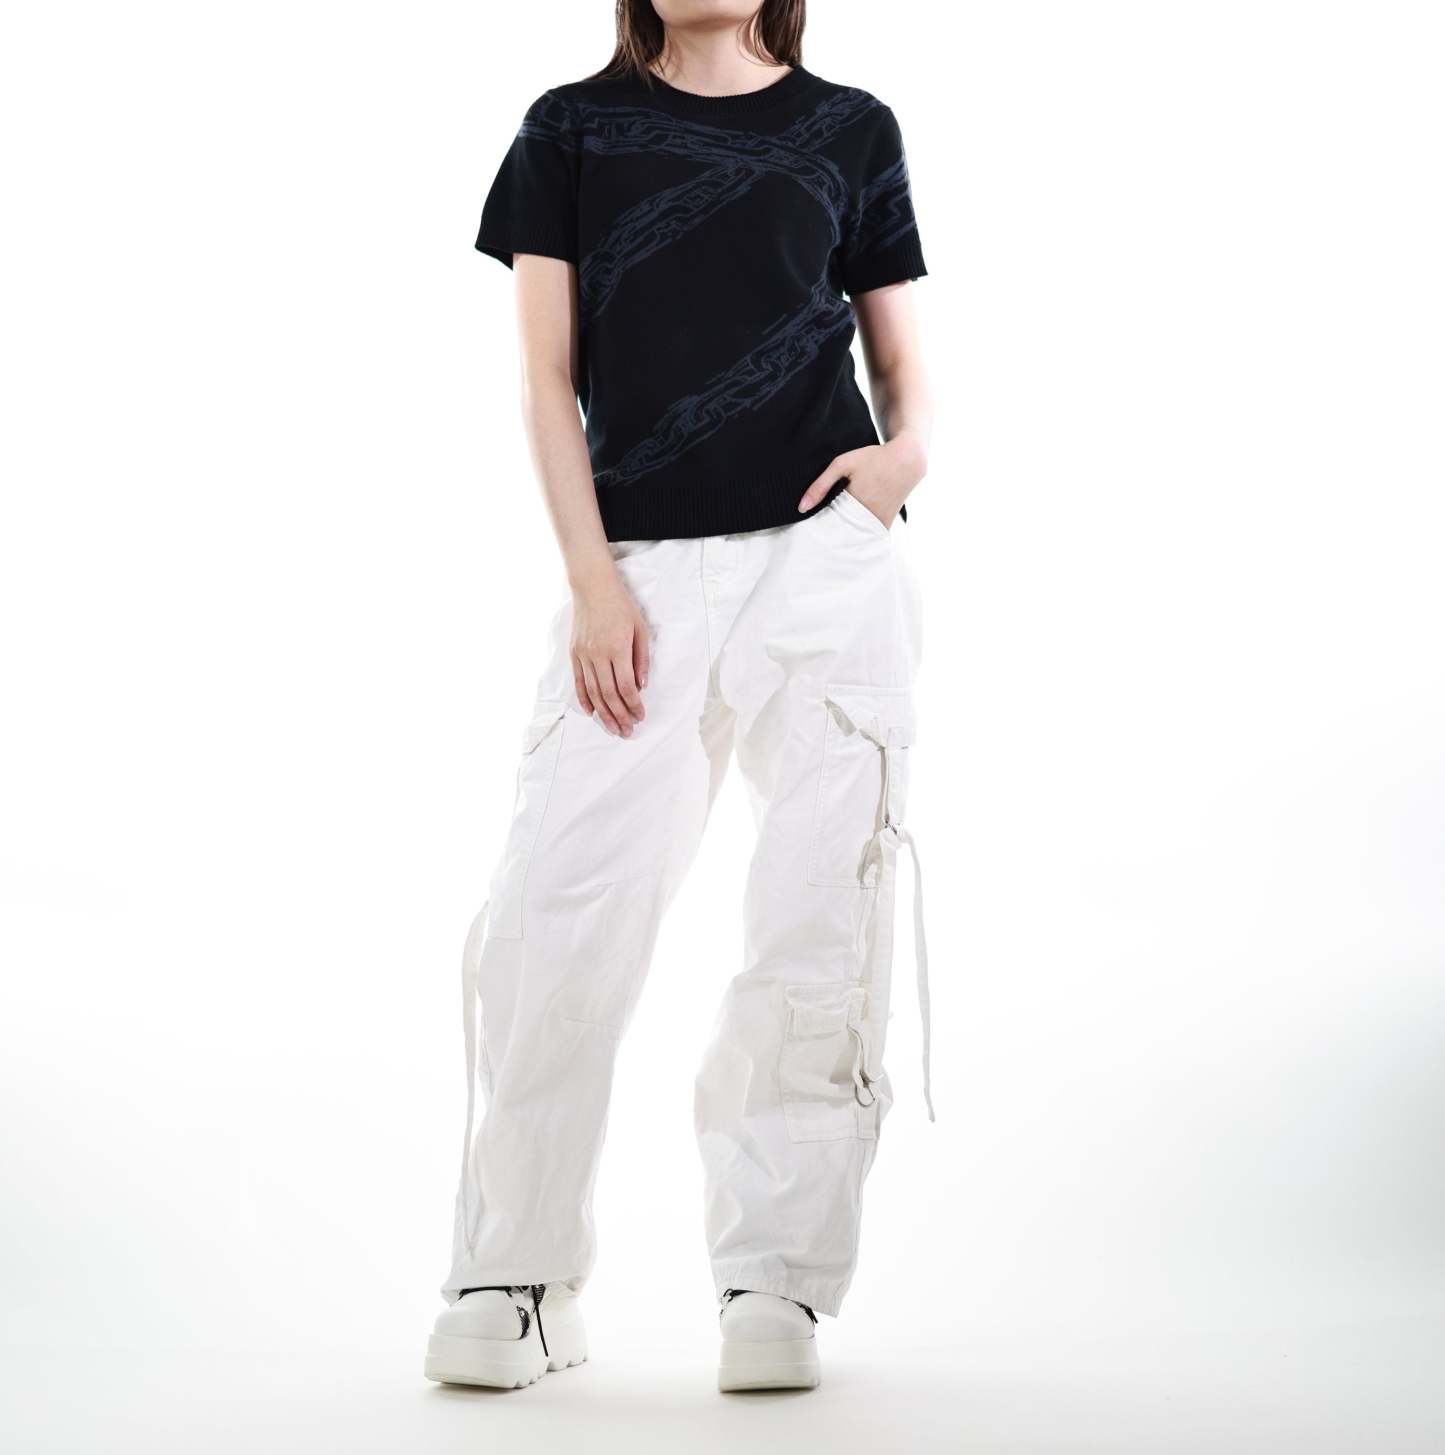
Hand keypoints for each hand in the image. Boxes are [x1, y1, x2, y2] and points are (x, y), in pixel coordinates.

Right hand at [569, 565, 649, 736]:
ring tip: (613, 728)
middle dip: (619, 716)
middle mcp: (598, 654)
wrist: (593, 587)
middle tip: (627, 731)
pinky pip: (579, 682)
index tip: (641, 716)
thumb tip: (641, 686)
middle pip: (608, 694)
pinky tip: (592, 713)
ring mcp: (583, 655)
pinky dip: (584, 700)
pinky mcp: (574, 654)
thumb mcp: (640, 629)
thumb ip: (642, 658)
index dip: (634, 704)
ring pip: (593, 692)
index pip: (626, 686)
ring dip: (604, 714)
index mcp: (618, 648)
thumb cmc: (621, 606)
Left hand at [797, 435, 927, 526]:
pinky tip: (848, 531)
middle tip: (816, 538)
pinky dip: (857, 535)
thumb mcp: (842, 464)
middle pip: (840, 534)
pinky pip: (867, 536)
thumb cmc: (872, 459)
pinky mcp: (885, 524)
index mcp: (853, 502)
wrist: (906, 461)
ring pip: (853, 537)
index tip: (807, 531)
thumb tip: (802, 508)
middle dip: (828, 536)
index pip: (827, 524)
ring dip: (842, 536)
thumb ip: (820, 485)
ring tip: (830, 536)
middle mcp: (867, 516)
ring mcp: (878, 523)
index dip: (816, 528)